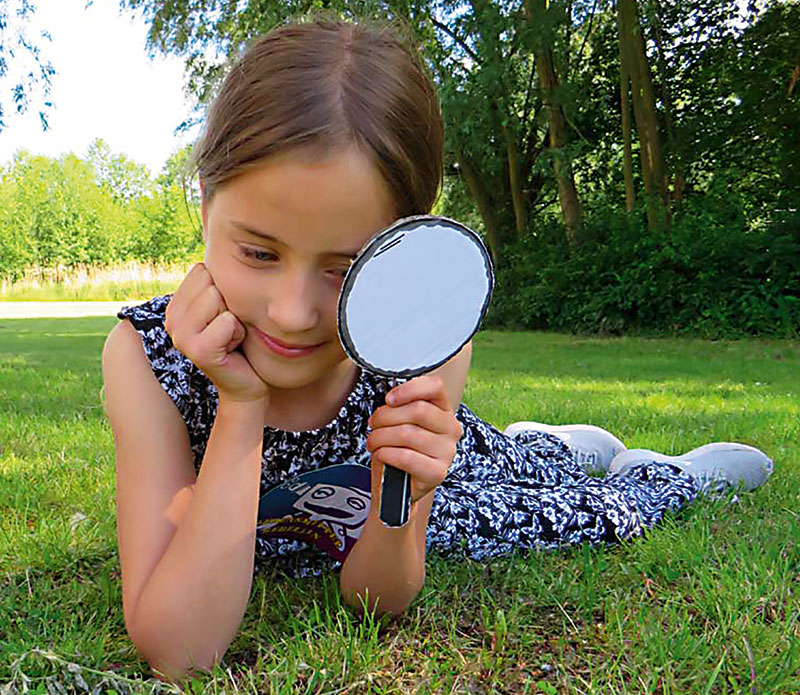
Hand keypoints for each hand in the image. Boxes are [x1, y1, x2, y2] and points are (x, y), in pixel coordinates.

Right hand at [164, 263, 268, 403]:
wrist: (247, 383)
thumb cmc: (241, 341)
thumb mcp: (226, 305)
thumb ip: (215, 281)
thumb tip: (214, 235)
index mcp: (176, 306)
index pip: (201, 270)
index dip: (223, 288)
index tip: (224, 313)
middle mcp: (172, 320)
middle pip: (210, 282)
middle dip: (230, 302)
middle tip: (230, 328)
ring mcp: (181, 337)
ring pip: (218, 298)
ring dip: (236, 318)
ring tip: (231, 337)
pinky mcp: (199, 351)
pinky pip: (228, 321)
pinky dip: (239, 333)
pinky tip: (233, 349)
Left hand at [365, 375, 462, 504]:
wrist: (398, 485)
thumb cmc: (399, 449)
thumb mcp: (400, 421)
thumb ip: (401, 406)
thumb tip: (391, 400)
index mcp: (444, 410)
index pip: (435, 387)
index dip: (408, 389)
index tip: (389, 399)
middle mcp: (451, 429)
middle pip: (417, 410)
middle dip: (386, 416)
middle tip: (373, 425)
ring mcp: (447, 452)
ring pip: (408, 433)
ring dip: (381, 436)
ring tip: (374, 442)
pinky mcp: (437, 472)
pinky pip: (406, 457)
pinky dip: (386, 454)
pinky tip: (382, 455)